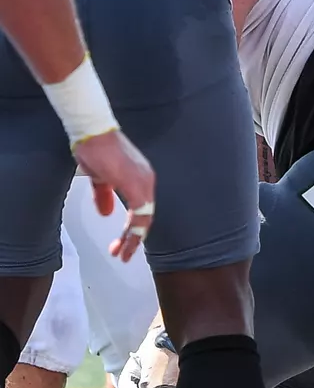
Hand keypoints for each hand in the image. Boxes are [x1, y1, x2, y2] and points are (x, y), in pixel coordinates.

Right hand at [73, 130, 154, 261]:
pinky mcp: (136, 185)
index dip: (134, 230)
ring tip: (121, 253)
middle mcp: (147, 182)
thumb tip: (105, 214)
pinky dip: (134, 230)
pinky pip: (140, 213)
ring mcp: (144, 183)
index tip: (122, 245)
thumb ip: (104, 195)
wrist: (92, 132)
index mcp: (141, 179)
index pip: (143, 210)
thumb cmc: (95, 150)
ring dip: (133, 239)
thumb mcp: (99, 178)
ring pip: (145, 218)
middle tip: (122, 255)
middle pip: (146, 217)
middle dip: (134, 239)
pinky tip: (126, 240)